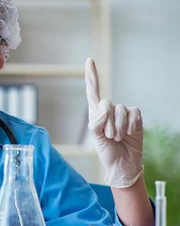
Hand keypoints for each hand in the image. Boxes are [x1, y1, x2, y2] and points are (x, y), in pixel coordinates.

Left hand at [85, 58, 143, 187]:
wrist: (122, 164)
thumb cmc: (107, 152)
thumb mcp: (96, 139)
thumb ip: (96, 123)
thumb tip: (104, 106)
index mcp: (95, 114)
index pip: (93, 92)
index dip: (92, 76)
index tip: (89, 60)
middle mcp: (109, 110)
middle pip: (106, 104)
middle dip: (106, 123)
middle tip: (109, 137)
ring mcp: (123, 113)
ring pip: (120, 110)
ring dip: (117, 127)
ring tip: (117, 138)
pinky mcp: (136, 117)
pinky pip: (133, 113)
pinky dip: (130, 125)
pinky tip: (129, 133)